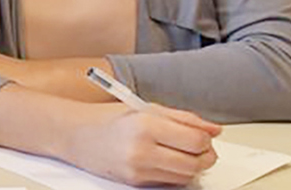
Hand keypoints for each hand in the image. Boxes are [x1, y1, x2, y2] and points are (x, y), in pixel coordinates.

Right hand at [56, 102, 222, 186]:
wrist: (75, 135)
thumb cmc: (109, 118)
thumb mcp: (147, 108)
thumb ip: (184, 119)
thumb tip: (214, 130)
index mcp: (146, 125)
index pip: (195, 141)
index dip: (206, 140)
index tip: (205, 135)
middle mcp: (142, 150)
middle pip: (194, 163)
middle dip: (206, 156)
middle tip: (202, 148)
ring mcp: (138, 170)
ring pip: (185, 176)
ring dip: (192, 167)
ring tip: (183, 153)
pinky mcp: (135, 183)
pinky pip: (169, 183)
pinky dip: (176, 173)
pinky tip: (167, 160)